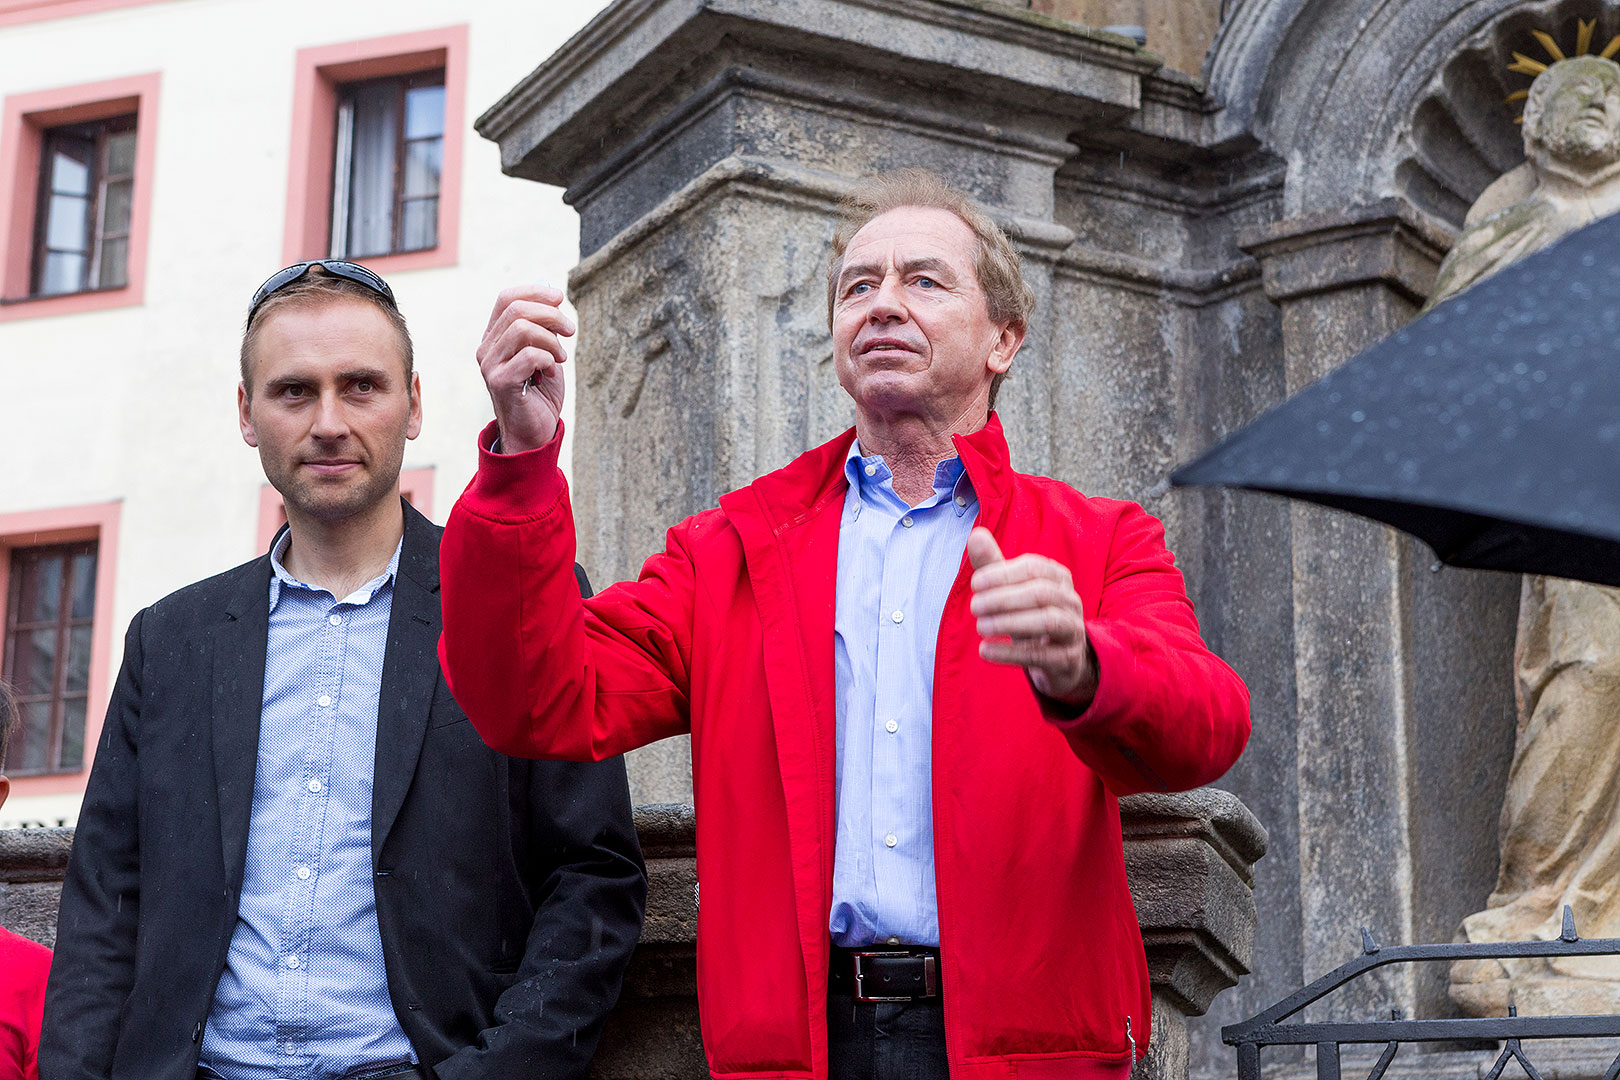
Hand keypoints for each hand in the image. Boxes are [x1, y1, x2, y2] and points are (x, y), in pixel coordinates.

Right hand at [477, 284, 575, 452]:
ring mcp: (490, 365)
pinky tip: (551, 372)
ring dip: (551, 340)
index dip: (535, 292)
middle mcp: (487, 348)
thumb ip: (544, 329)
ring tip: (561, 358)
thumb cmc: (540, 394)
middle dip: (551, 315)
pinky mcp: (500, 382)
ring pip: (522, 329)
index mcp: (495, 337)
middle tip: (570, 331)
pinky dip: (548, 359)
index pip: (507, 298)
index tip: (559, 298)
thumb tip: (553, 296)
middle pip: (516, 310)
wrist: (534, 433)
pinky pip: (530, 355)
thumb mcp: (546, 353)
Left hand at [967, 527, 1097, 707]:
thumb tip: (975, 534)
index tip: (975, 584)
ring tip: (980, 627)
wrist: (1060, 658)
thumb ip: (993, 565)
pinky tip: (986, 650)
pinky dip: (1011, 652)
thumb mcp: (1011, 590)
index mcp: (1057, 577)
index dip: (1002, 574)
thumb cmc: (1030, 615)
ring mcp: (1073, 630)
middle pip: (1040, 593)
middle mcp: (1070, 600)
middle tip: (974, 607)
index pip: (1033, 567)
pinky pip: (1041, 654)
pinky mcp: (1067, 658)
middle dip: (1003, 598)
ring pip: (1048, 621)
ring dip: (1009, 623)